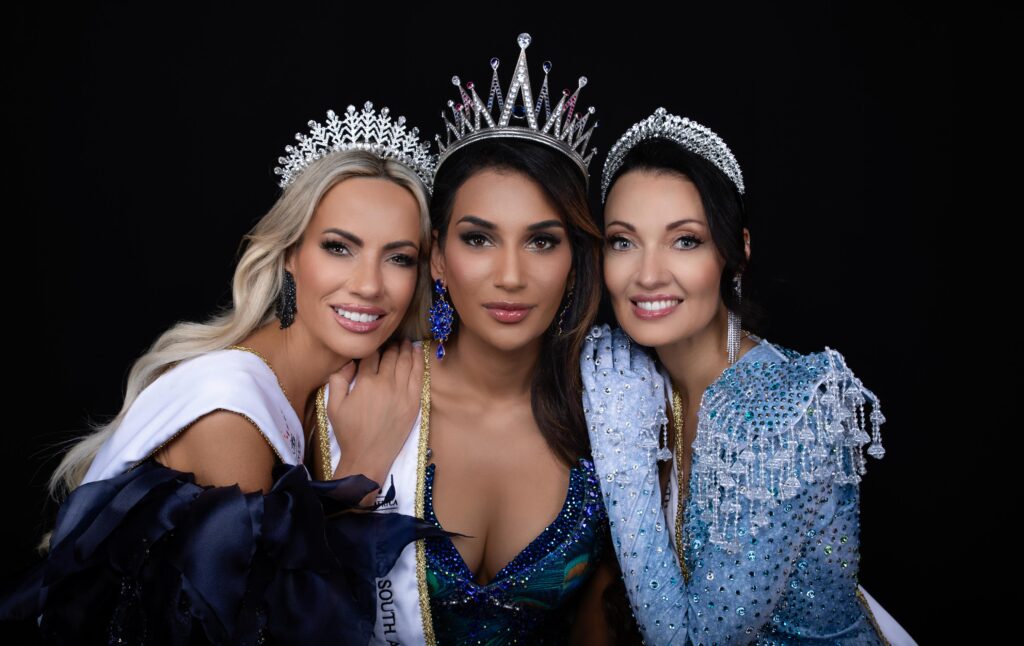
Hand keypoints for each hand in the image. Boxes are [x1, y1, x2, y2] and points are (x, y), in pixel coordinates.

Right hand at [328, 339, 423, 492]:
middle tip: (392, 340)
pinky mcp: (414, 402)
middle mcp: (386, 384)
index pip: (371, 355)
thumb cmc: (349, 432)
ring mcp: (402, 393)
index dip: (373, 348)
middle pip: (391, 356)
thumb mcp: (333, 406)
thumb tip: (350, 361)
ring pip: (406, 363)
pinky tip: (418, 353)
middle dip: (391, 346)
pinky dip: (419, 362)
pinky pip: (418, 376)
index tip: (374, 344)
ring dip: (406, 349)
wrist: (368, 455)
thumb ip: (338, 380)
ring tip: (406, 342)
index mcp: (365, 383)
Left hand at [580, 325, 664, 470]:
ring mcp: (608, 383)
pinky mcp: (592, 391)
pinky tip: (588, 344)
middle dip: (617, 338)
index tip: (629, 337)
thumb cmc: (644, 436)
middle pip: (621, 349)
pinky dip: (588, 351)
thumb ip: (655, 383)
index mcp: (646, 380)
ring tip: (601, 332)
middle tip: (613, 329)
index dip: (633, 343)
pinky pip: (588, 364)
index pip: (639, 353)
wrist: (627, 457)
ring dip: (603, 340)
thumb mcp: (657, 406)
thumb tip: (652, 366)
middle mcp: (627, 377)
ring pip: (604, 352)